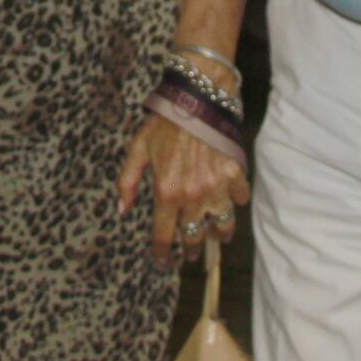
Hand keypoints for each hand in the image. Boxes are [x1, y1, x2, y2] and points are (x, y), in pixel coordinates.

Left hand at [117, 117, 250, 268]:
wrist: (197, 99)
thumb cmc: (164, 123)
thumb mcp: (137, 150)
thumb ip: (127, 182)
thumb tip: (121, 210)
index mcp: (165, 192)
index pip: (163, 236)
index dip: (162, 254)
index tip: (162, 262)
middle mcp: (191, 196)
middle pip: (194, 238)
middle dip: (190, 249)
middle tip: (189, 252)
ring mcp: (216, 187)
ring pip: (222, 227)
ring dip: (217, 234)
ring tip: (214, 234)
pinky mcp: (235, 175)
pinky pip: (239, 200)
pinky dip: (235, 201)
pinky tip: (228, 198)